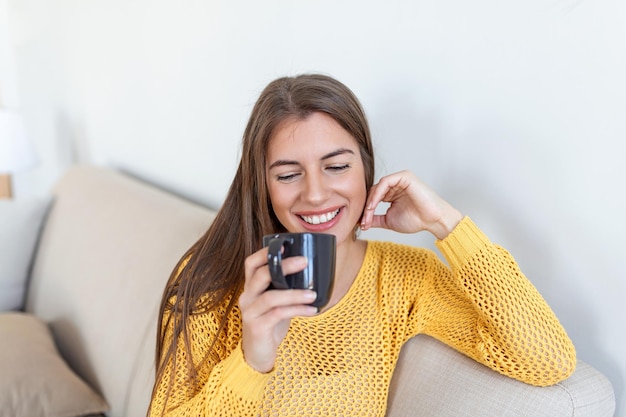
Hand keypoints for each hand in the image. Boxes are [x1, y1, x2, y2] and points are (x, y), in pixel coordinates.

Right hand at [239, 248, 317, 372]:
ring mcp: (250, 312)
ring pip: (271, 297)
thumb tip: (310, 271)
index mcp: (250, 287)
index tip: (284, 245)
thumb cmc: (270, 323)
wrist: (257, 354)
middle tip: (304, 262)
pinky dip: (297, 310)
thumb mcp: (276, 302)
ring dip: (295, 293)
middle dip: (284, 266)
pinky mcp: (257, 327)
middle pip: (261, 275)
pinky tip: (312, 310)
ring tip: (313, 293)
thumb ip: (284, 288)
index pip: (251, 263)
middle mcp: (246, 297)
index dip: (265, 252)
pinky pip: (278, 314)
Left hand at [360, 170, 462, 239]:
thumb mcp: (389, 221)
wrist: (432, 220)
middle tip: (364, 221)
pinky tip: (374, 205)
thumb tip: (360, 222)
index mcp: (392, 194)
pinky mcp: (404, 176)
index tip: (362, 223)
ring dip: (370, 201)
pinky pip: (385, 182)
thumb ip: (375, 219)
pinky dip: (377, 194)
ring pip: (377, 187)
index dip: (366, 210)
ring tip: (368, 214)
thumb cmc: (416, 220)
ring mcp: (399, 180)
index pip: (373, 198)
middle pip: (374, 192)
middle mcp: (395, 185)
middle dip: (367, 207)